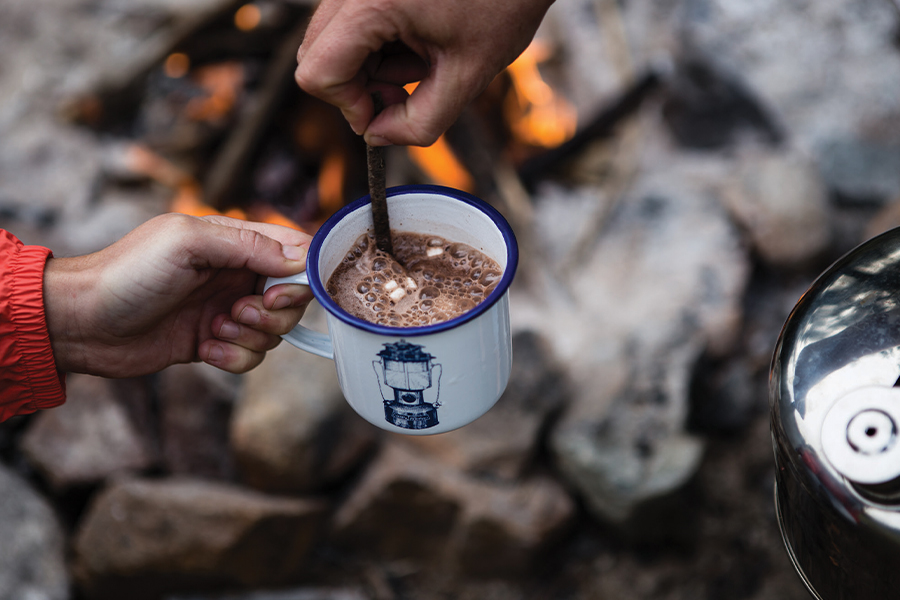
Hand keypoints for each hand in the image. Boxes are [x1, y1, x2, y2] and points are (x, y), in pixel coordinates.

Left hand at [43, 213, 312, 376]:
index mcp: (233, 241)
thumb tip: (299, 259)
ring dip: (251, 335)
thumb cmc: (128, 273)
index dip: (300, 275)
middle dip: (274, 311)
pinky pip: (251, 355)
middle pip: (291, 296)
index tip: (278, 291)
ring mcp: (226, 309)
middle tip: (238, 311)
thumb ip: (247, 245)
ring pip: (274, 329)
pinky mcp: (215, 342)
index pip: (293, 250)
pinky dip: (234, 357)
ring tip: (213, 329)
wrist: (82, 324)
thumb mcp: (188, 244)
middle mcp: (235, 274)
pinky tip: (204, 350)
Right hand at [295, 0, 553, 146]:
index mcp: (373, 2)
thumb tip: (377, 136)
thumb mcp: (467, 76)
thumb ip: (419, 121)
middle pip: (315, 54)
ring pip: (331, 39)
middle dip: (357, 86)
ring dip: (371, 64)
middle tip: (405, 89)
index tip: (384, 115)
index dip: (350, 106)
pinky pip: (350, 20)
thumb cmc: (506, 2)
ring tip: (423, 58)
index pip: (318, 72)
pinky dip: (378, 42)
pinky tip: (418, 39)